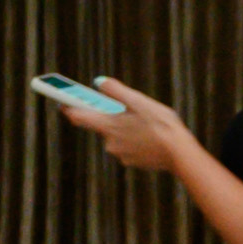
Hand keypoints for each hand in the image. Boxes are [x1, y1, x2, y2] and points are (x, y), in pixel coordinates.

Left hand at [79, 73, 199, 176]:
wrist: (180, 154)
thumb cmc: (161, 126)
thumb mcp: (140, 101)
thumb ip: (117, 90)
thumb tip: (100, 81)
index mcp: (108, 125)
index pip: (77, 115)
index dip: (68, 106)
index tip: (62, 100)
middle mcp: (109, 142)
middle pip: (102, 125)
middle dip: (111, 117)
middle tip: (126, 109)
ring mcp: (120, 154)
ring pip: (117, 137)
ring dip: (125, 129)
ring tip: (146, 124)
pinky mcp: (131, 162)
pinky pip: (128, 148)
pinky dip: (135, 141)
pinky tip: (150, 137)